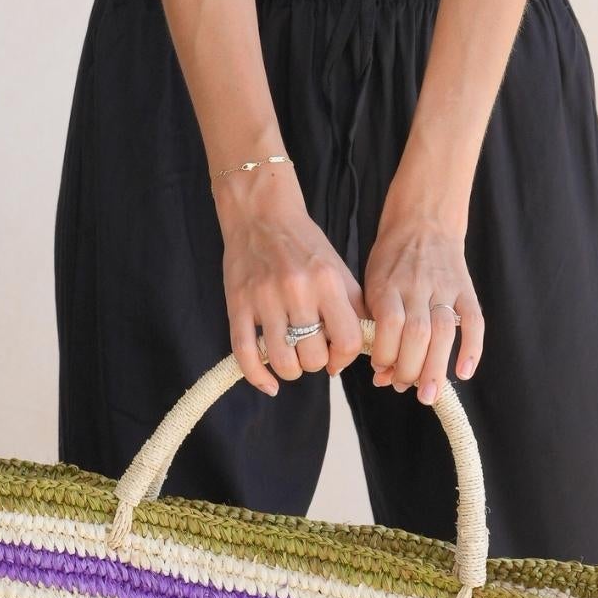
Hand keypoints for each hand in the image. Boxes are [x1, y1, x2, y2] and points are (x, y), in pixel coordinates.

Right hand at [214, 165, 365, 396]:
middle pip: (314, 357)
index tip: (338, 357)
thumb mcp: (338, 269)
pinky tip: (270, 384)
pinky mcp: (237, 305)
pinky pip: (245, 354)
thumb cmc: (304, 243)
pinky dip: (258, 377)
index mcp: (327, 281)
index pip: (348, 340)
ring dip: (291, 370)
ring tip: (292, 359)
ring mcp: (264, 299)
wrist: (260, 214)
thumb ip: (354, 306)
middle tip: (312, 350)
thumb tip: (360, 349)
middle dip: (316, 362)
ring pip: (283, 360)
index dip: (345, 358)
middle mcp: (297, 290)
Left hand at [360, 203, 483, 403]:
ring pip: (444, 331)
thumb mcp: (372, 285)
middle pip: (418, 333)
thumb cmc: (390, 262)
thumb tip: (381, 376)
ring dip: (436, 367)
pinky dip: (472, 348)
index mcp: (388, 285)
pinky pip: (474, 321)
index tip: (381, 371)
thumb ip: (374, 327)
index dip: (385, 353)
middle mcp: (417, 286)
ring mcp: (445, 287)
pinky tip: (464, 372)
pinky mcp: (466, 289)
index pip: (389, 324)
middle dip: (411, 369)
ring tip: (429, 394)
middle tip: (405, 389)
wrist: (423, 222)